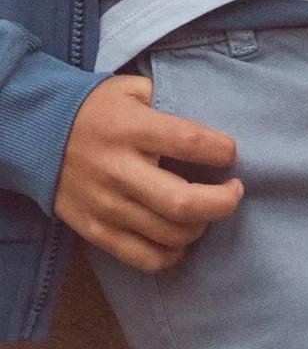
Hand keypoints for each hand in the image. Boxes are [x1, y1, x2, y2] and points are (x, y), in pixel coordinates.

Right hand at [54, 74, 243, 271]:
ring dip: (200, 227)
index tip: (228, 154)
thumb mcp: (129, 91)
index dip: (222, 151)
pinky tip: (180, 241)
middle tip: (233, 192)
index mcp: (130, 128)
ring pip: (171, 234)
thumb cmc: (95, 111)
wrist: (34, 133)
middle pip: (184, 203)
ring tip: (203, 213)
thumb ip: (168, 103)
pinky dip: (172, 255)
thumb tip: (207, 133)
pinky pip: (145, 258)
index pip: (190, 142)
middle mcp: (118, 170)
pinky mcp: (96, 230)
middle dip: (223, 202)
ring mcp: (106, 205)